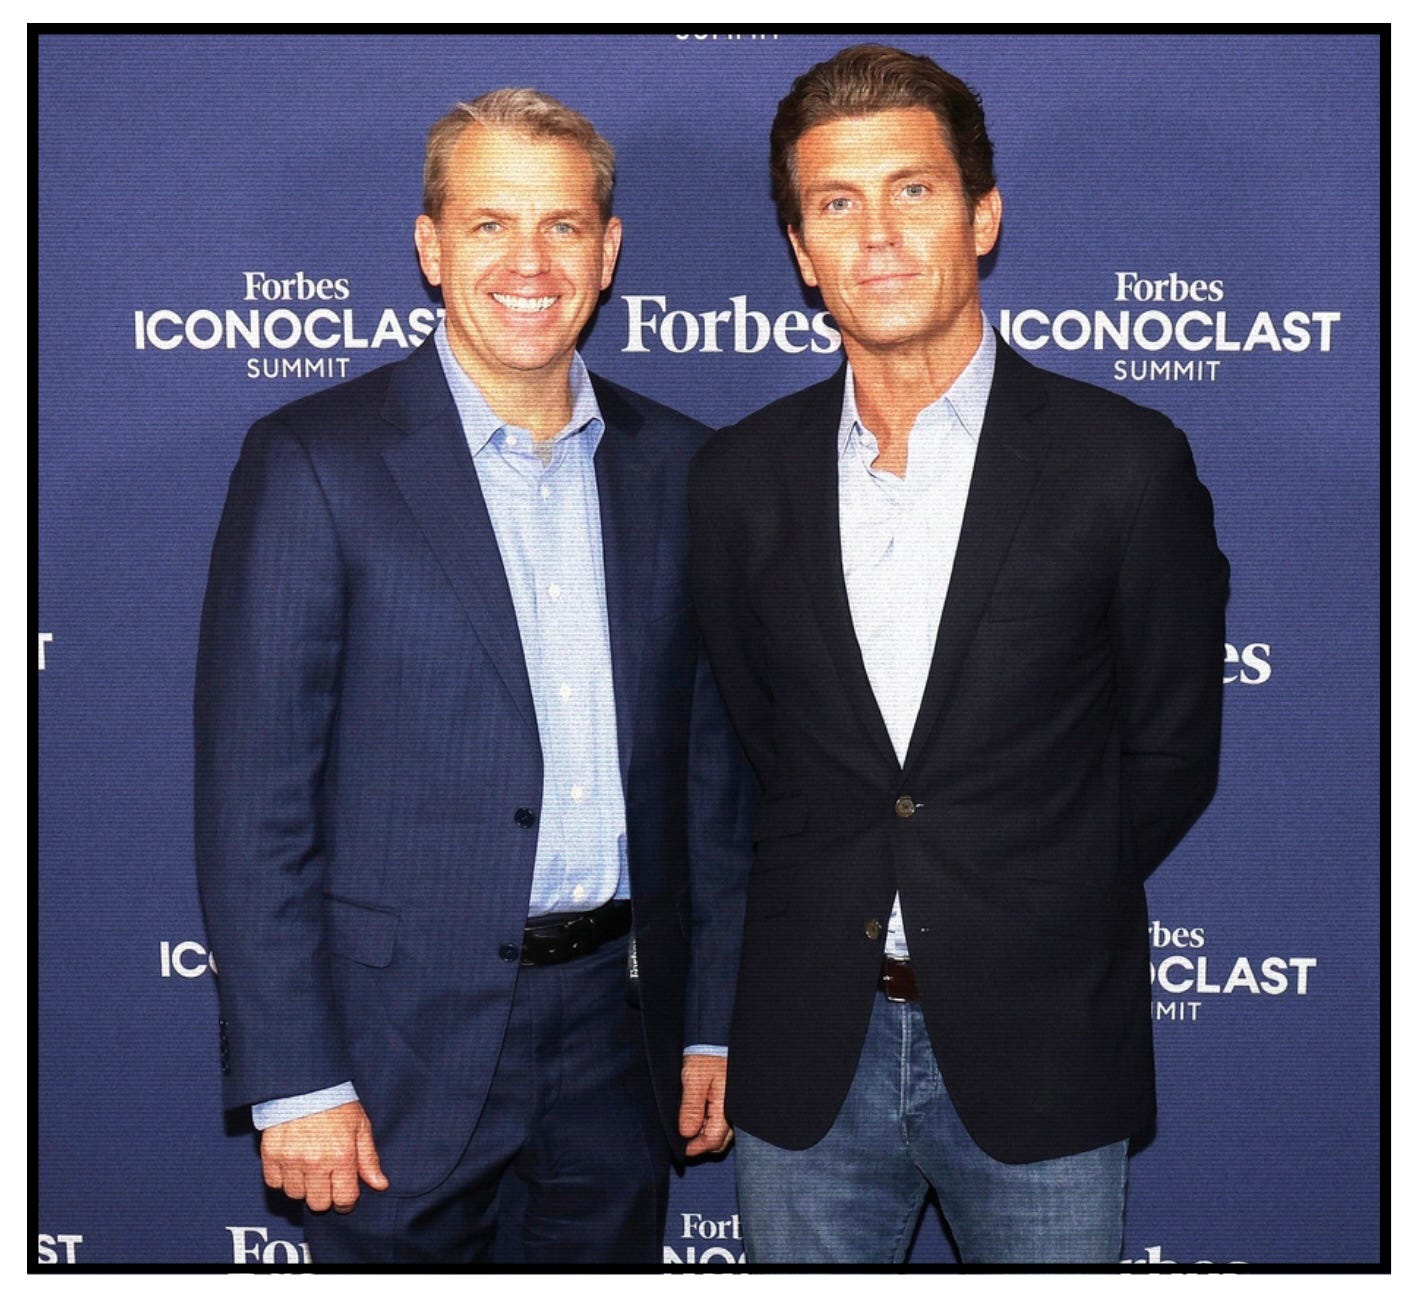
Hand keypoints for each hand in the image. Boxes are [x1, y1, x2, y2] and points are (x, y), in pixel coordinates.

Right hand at [260, 1100, 388, 1211]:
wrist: (306, 1082)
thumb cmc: (336, 1102)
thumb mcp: (360, 1126)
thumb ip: (369, 1159)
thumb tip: (380, 1185)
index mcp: (342, 1155)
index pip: (344, 1200)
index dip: (346, 1202)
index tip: (344, 1195)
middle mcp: (315, 1161)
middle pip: (318, 1203)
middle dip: (325, 1195)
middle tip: (326, 1179)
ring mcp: (291, 1159)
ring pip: (295, 1195)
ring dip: (303, 1186)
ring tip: (309, 1166)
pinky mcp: (271, 1154)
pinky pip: (275, 1183)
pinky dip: (283, 1178)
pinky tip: (292, 1162)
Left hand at [679, 1054, 732, 1157]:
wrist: (718, 1035)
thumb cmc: (707, 1052)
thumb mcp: (693, 1077)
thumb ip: (691, 1108)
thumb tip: (686, 1134)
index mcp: (726, 1107)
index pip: (712, 1141)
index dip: (694, 1148)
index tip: (681, 1148)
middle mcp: (735, 1110)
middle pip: (720, 1141)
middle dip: (702, 1144)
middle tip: (684, 1139)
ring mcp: (735, 1105)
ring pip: (723, 1132)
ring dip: (706, 1133)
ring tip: (689, 1124)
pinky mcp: (733, 1099)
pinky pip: (724, 1120)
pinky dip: (711, 1122)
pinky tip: (700, 1114)